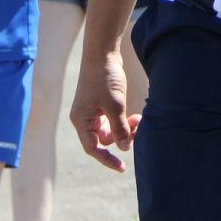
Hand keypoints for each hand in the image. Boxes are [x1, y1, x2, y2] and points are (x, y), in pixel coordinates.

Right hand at [70, 50, 137, 171]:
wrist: (103, 53)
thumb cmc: (104, 78)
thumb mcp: (114, 106)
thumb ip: (120, 129)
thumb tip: (125, 148)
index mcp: (81, 121)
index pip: (93, 148)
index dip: (107, 159)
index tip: (122, 167)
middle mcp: (85, 118)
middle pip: (104, 140)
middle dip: (122, 138)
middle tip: (139, 131)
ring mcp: (94, 111)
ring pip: (112, 130)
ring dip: (126, 129)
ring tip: (139, 120)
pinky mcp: (103, 104)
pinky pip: (115, 120)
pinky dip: (125, 120)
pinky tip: (137, 116)